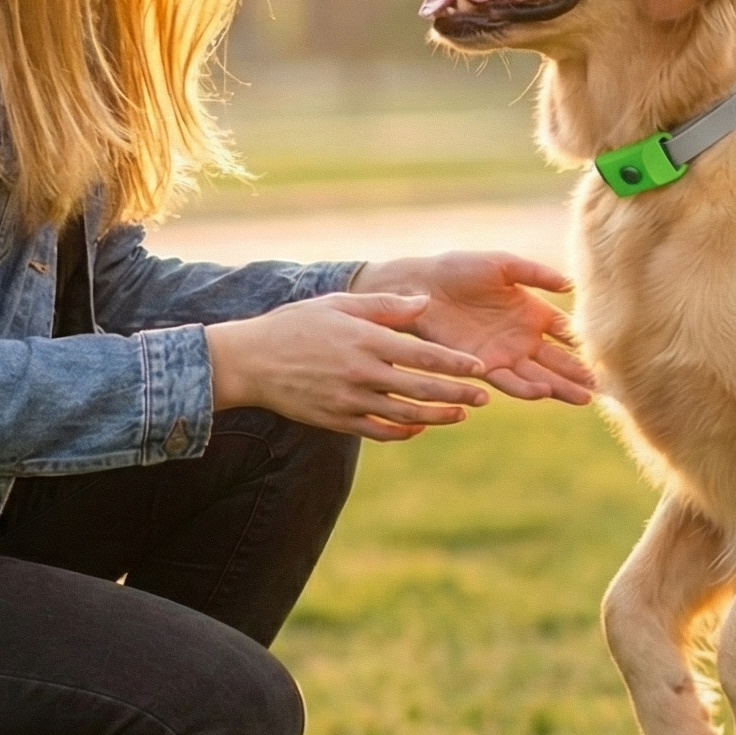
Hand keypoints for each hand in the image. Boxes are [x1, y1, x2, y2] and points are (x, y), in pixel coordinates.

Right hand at [205, 292, 490, 442]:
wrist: (250, 361)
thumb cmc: (296, 324)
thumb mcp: (339, 304)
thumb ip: (385, 306)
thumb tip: (426, 303)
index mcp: (365, 340)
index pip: (422, 355)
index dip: (454, 364)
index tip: (479, 368)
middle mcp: (361, 374)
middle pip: (421, 388)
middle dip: (457, 394)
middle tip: (485, 398)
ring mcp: (349, 401)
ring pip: (404, 414)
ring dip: (437, 416)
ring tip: (461, 414)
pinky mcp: (336, 420)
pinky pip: (378, 431)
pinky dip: (403, 431)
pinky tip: (420, 426)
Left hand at [353, 252, 591, 404]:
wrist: (421, 286)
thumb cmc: (459, 269)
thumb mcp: (502, 265)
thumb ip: (535, 274)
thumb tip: (570, 284)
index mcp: (531, 312)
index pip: (566, 332)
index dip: (584, 343)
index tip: (608, 355)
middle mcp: (522, 337)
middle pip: (558, 360)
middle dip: (579, 374)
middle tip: (604, 388)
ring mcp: (504, 354)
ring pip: (539, 376)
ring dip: (560, 388)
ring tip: (583, 398)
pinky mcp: (482, 365)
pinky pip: (509, 380)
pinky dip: (526, 388)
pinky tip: (545, 391)